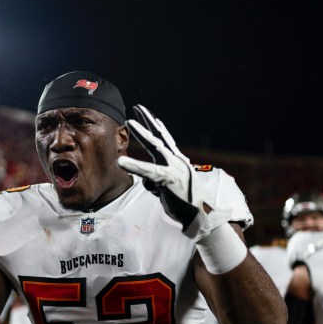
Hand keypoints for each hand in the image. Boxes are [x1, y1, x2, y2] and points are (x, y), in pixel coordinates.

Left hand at [117, 105, 229, 236]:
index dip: (156, 127)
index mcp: (178, 162)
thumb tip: (148, 182)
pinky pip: (148, 171)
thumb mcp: (170, 187)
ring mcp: (173, 168)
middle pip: (159, 136)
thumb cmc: (185, 202)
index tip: (148, 115)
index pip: (165, 140)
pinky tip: (121, 162)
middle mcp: (176, 161)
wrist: (201, 216)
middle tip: (137, 107)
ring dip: (141, 133)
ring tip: (129, 122)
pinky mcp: (168, 179)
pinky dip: (134, 166)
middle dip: (148, 121)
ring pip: (154, 147)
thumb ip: (158, 180)